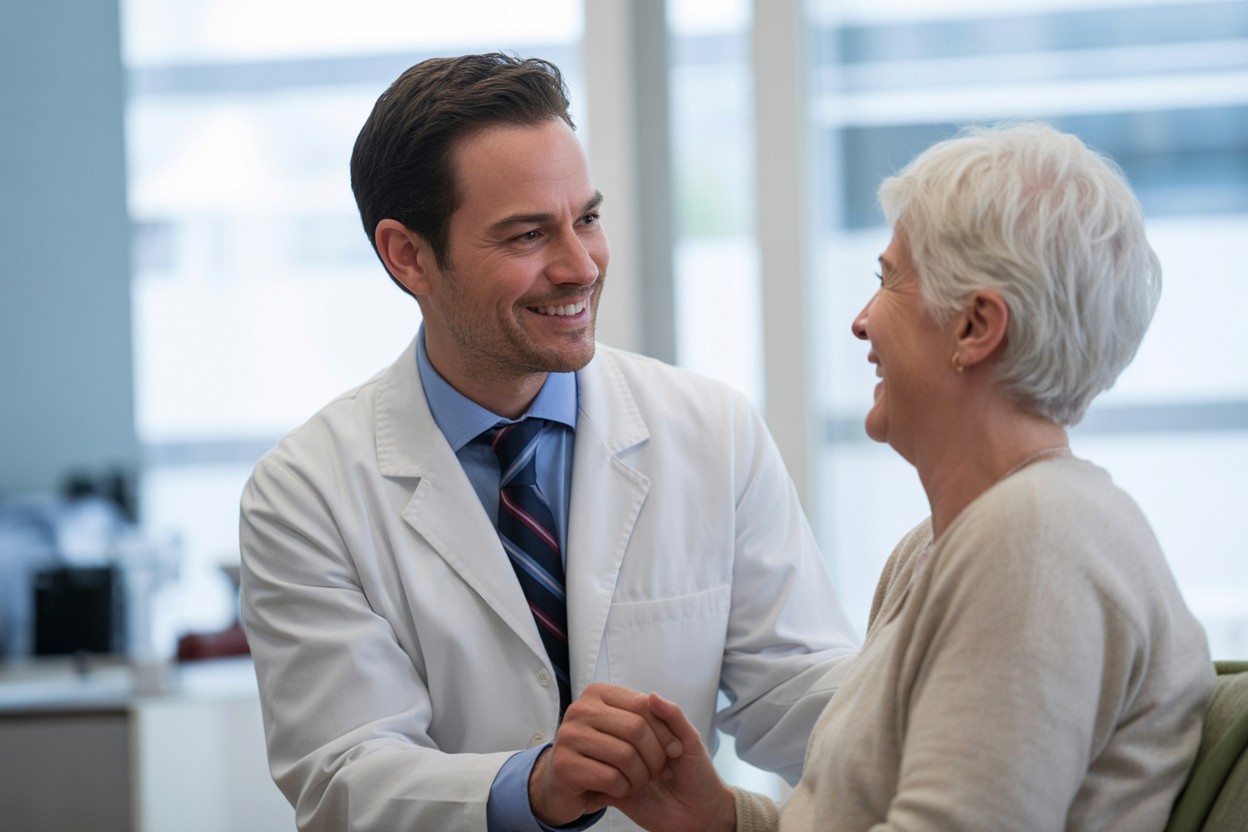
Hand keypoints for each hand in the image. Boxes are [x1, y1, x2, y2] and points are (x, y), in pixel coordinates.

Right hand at [529, 684, 684, 825]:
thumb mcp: (648, 734)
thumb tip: (656, 696)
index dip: (665, 732)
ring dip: (641, 777)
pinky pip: (610, 778)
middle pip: (636, 729)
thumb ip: (665, 713)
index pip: (643, 705)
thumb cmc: (619, 763)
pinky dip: (623, 790)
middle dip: (656, 757)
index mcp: (599, 694)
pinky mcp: (565, 766)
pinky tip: (618, 791)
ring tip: (638, 783)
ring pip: (625, 755)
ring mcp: (569, 736)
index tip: (674, 751)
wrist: (577, 797)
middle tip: (657, 773)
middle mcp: (581, 710)